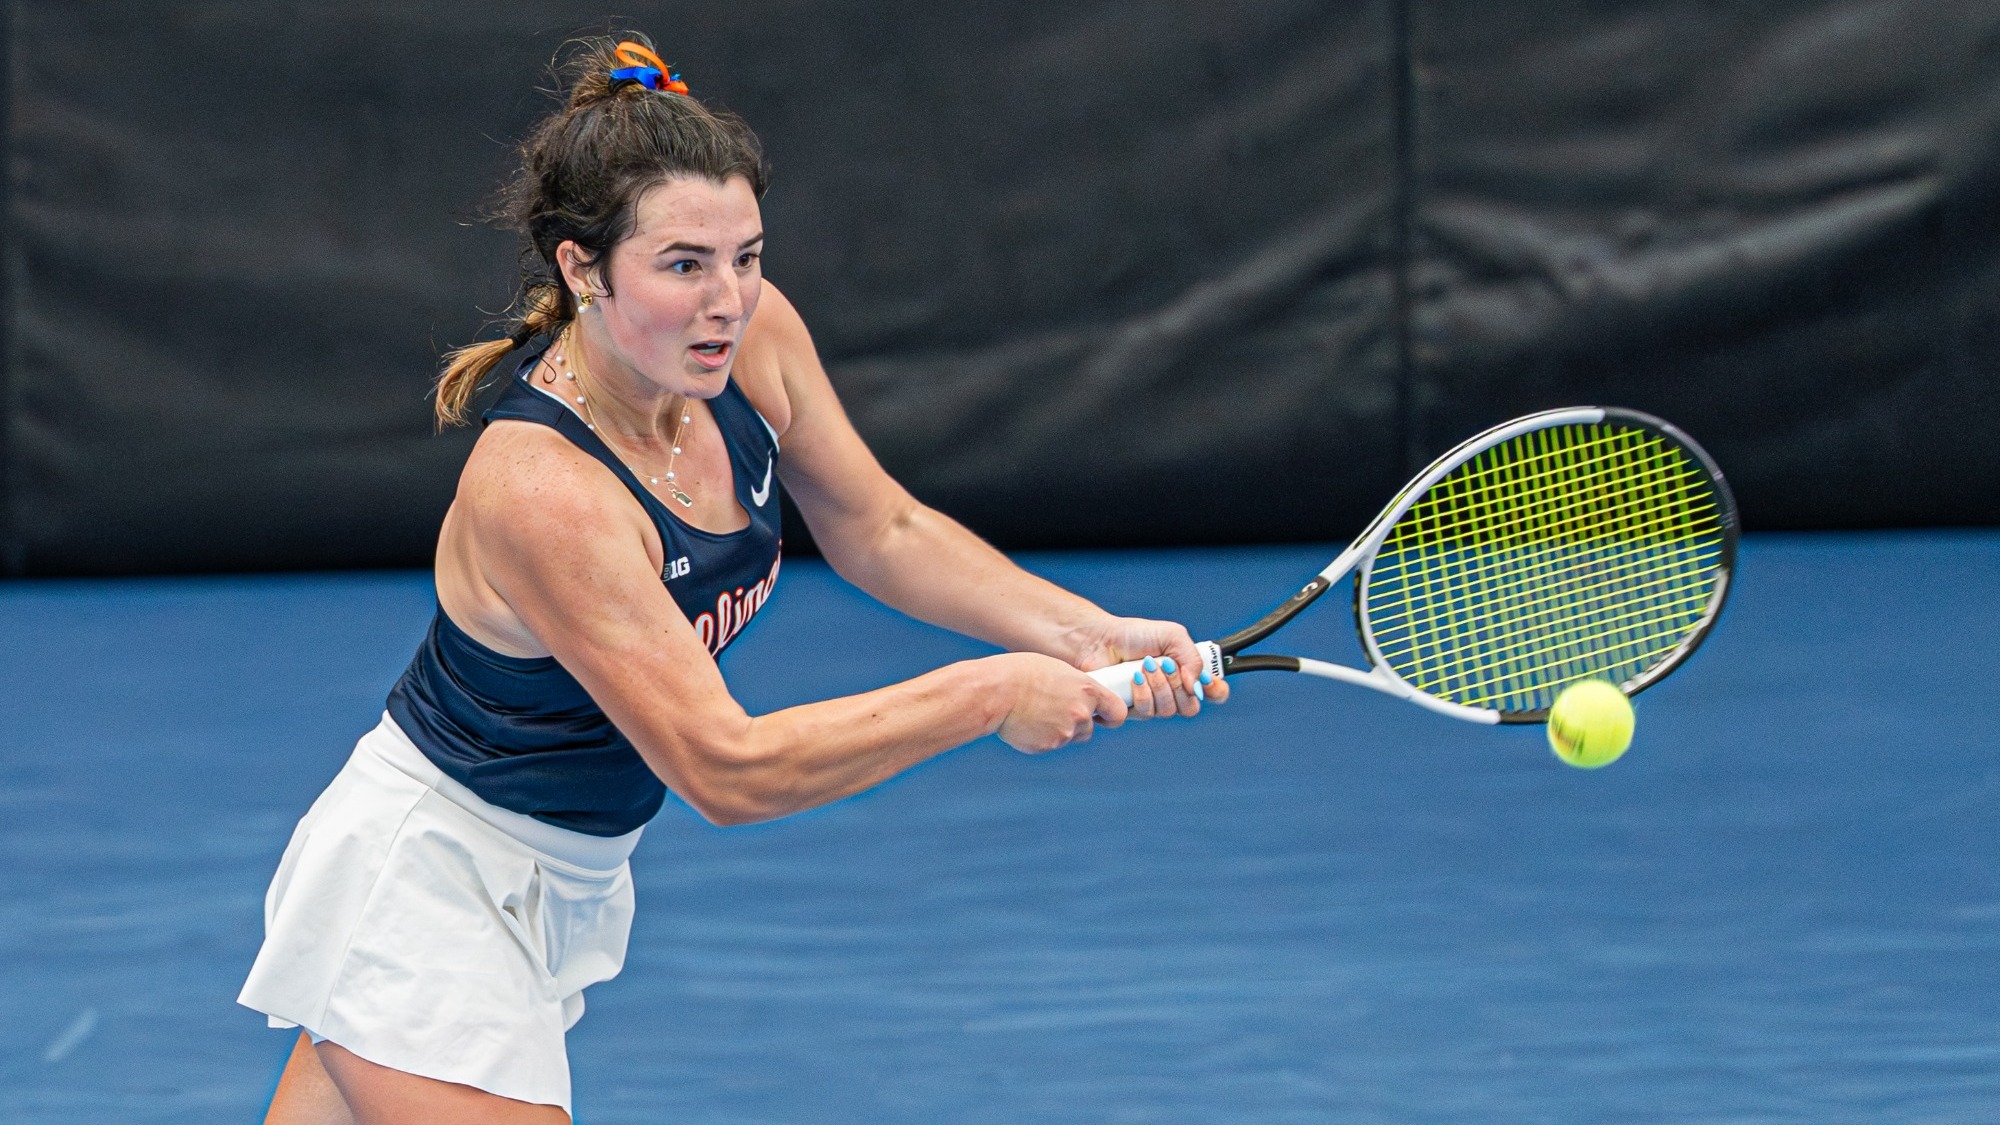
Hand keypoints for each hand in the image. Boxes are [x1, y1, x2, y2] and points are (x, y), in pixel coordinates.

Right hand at [986, 652, 1127, 753]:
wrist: (998, 692)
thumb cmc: (1023, 674)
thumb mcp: (1059, 672)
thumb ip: (1077, 689)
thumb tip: (1085, 702)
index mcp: (1088, 691)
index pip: (1117, 711)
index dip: (1111, 715)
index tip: (1104, 716)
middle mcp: (1081, 713)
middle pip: (1090, 728)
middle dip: (1077, 723)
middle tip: (1056, 709)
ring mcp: (1065, 733)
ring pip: (1070, 737)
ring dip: (1060, 729)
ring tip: (1037, 712)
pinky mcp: (1048, 746)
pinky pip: (1051, 744)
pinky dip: (1043, 736)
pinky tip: (1028, 722)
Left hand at [1072, 616, 1230, 719]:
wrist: (1099, 640)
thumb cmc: (1134, 636)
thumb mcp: (1173, 636)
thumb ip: (1193, 658)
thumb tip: (1197, 686)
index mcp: (1186, 673)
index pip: (1214, 693)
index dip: (1215, 692)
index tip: (1208, 682)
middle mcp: (1172, 692)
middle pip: (1191, 707)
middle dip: (1178, 685)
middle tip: (1165, 665)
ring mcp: (1152, 703)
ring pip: (1168, 711)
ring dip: (1158, 686)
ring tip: (1144, 667)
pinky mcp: (1131, 711)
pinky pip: (1146, 714)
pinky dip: (1142, 695)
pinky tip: (1133, 679)